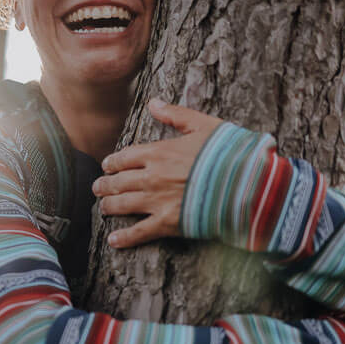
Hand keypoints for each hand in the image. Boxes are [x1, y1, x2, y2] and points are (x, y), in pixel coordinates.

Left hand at [93, 97, 223, 247]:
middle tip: (97, 188)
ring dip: (108, 206)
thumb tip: (154, 103)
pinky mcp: (168, 223)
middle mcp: (152, 177)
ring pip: (123, 205)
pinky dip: (124, 237)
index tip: (106, 165)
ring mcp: (158, 201)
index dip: (112, 162)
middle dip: (104, 185)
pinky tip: (113, 240)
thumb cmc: (230, 152)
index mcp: (159, 153)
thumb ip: (176, 115)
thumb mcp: (204, 125)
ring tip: (102, 208)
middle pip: (118, 182)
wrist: (247, 184)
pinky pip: (140, 232)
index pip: (125, 157)